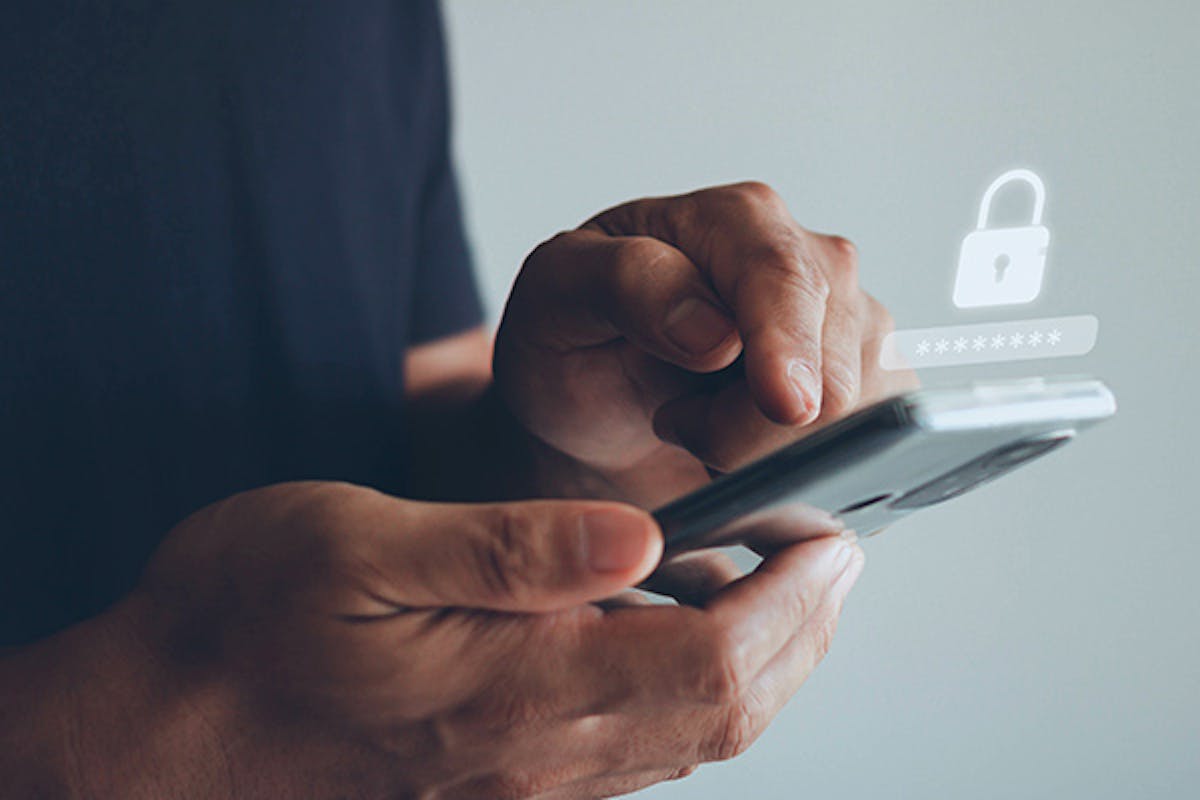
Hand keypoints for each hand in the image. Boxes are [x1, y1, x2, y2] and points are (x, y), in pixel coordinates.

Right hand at [66, 482, 862, 798]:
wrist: (170, 728)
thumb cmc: (248, 623)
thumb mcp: (363, 549)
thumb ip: (508, 548)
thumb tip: (646, 535)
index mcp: (517, 693)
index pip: (711, 663)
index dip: (792, 601)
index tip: (834, 538)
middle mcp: (539, 758)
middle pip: (723, 711)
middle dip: (802, 631)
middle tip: (836, 554)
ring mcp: (527, 781)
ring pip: (689, 734)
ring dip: (759, 659)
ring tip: (787, 580)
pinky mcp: (505, 777)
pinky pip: (636, 744)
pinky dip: (692, 683)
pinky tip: (687, 625)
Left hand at [494, 182, 912, 506]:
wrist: (591, 399)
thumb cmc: (576, 337)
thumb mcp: (557, 292)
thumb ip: (625, 284)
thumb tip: (716, 330)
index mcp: (736, 220)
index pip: (786, 281)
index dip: (788, 347)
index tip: (783, 406)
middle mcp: (811, 262)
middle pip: (832, 369)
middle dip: (749, 428)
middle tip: (676, 420)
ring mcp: (850, 325)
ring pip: (860, 417)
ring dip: (771, 452)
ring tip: (705, 428)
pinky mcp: (868, 383)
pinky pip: (871, 444)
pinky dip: (807, 470)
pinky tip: (748, 453)